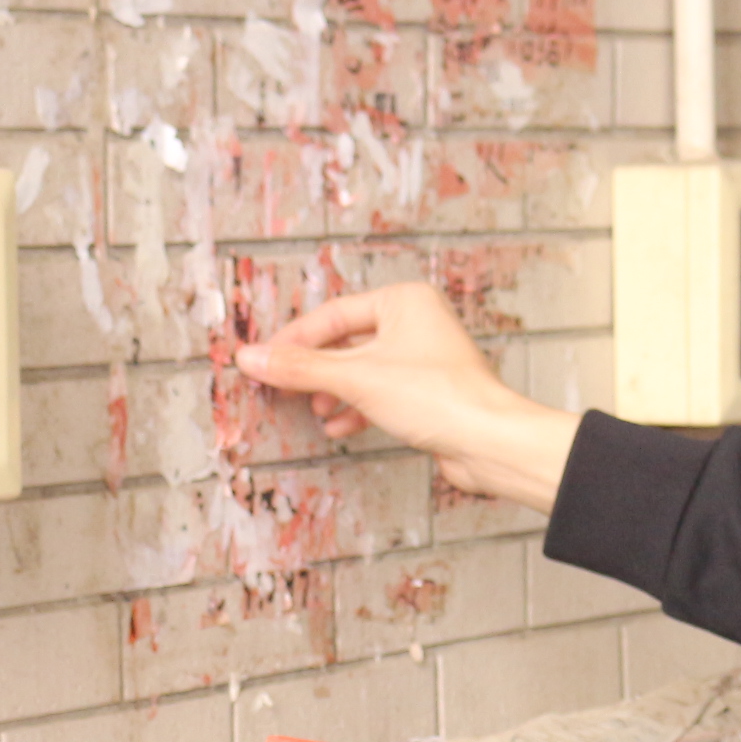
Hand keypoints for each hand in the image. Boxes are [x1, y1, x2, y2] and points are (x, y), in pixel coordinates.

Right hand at [236, 283, 583, 512]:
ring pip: (363, 370)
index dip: (294, 339)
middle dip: (315, 369)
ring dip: (334, 391)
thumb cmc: (440, 396)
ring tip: (315, 409)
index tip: (263, 358)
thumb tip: (252, 358)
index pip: (333, 315)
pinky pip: (380, 393)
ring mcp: (424, 358)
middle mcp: (416, 322)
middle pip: (346, 342)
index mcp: (404, 301)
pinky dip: (357, 408)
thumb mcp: (356, 378)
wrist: (488, 441)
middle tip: (281, 385)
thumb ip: (300, 368)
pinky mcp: (428, 392)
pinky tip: (340, 426)